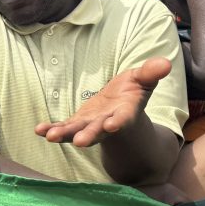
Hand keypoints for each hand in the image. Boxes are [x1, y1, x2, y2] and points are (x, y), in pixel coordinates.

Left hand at [35, 58, 170, 146]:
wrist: (119, 110)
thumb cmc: (132, 94)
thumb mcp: (142, 80)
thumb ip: (151, 73)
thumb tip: (165, 63)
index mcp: (125, 113)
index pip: (123, 119)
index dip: (118, 122)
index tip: (113, 126)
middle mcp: (106, 124)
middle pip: (98, 131)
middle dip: (90, 135)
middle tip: (81, 142)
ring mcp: (89, 126)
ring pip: (77, 132)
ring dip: (64, 134)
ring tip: (50, 136)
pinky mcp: (76, 124)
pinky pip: (63, 128)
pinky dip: (51, 129)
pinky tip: (39, 130)